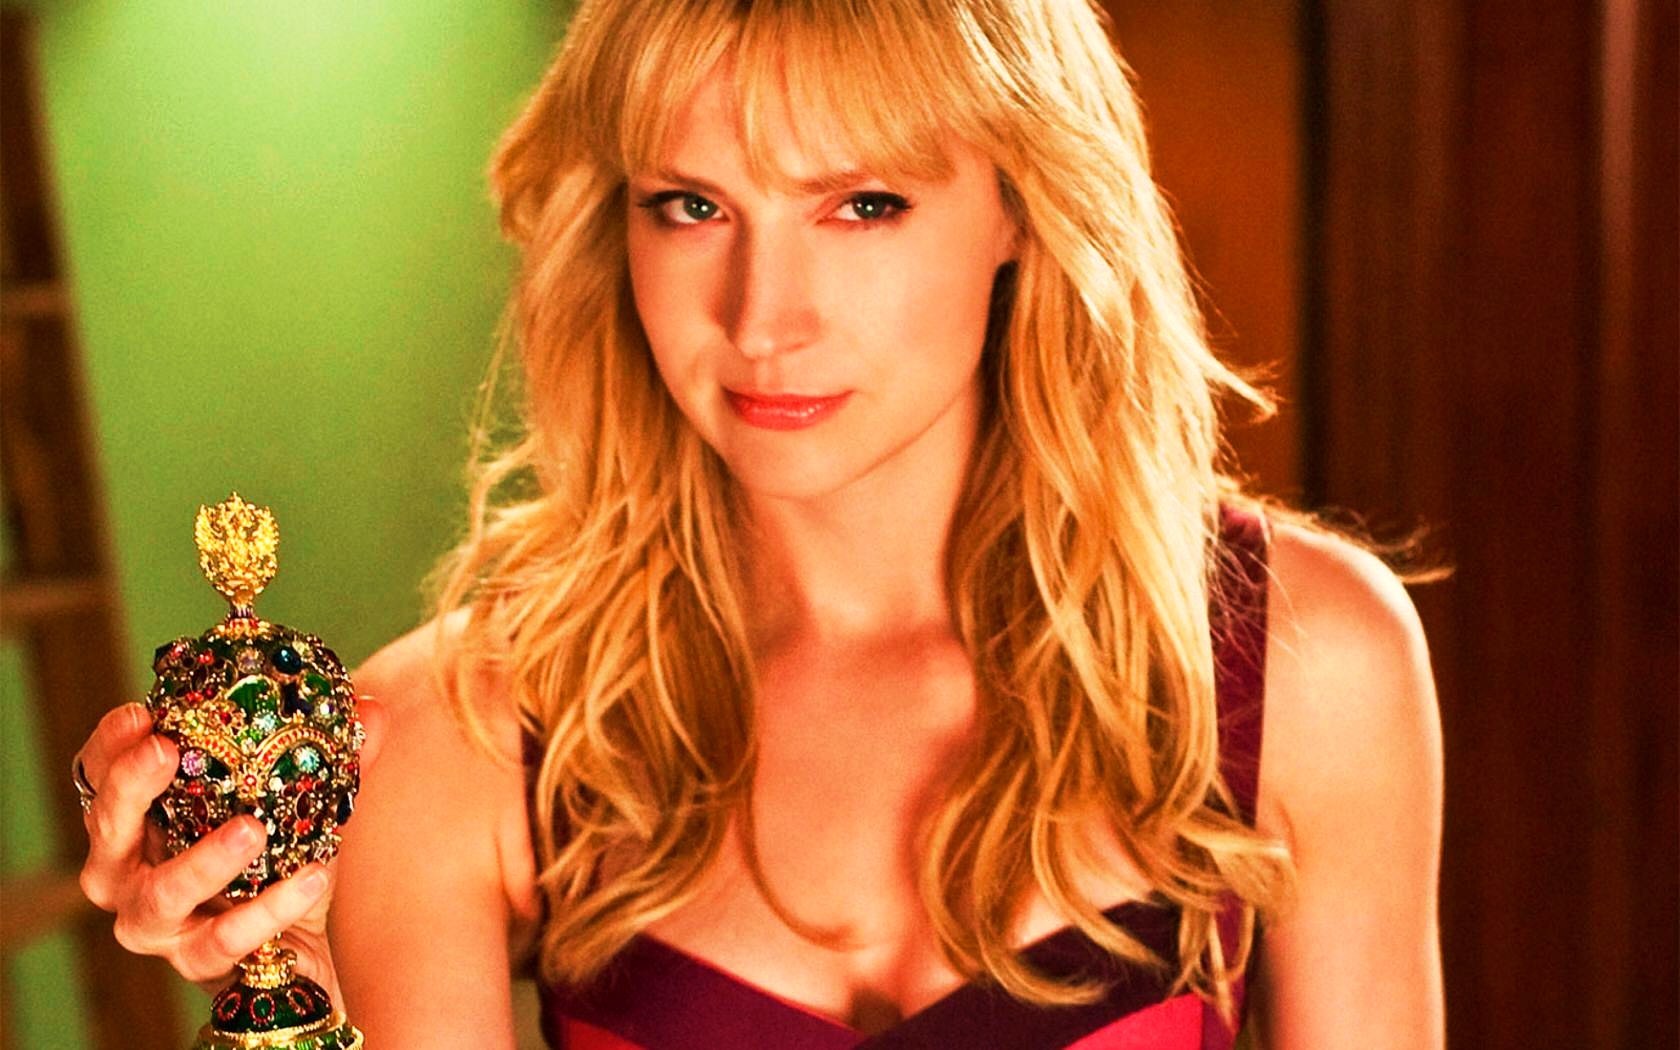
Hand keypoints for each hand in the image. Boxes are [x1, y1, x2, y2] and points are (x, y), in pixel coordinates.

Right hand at [74, 697, 387, 997]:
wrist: (299, 956)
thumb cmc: (280, 866)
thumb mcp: (302, 807)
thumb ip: (336, 759)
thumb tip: (371, 708)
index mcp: (142, 821)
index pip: (101, 775)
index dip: (111, 744)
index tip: (141, 713)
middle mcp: (130, 873)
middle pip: (108, 827)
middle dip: (131, 787)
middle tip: (166, 751)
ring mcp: (157, 925)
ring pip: (162, 894)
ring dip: (203, 859)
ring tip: (251, 829)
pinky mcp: (197, 963)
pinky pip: (228, 936)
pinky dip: (271, 907)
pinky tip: (314, 877)